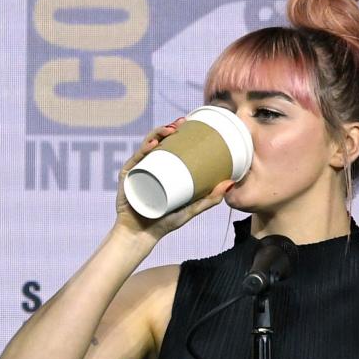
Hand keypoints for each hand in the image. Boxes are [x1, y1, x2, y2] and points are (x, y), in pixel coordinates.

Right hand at [114, 120, 233, 241]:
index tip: (188, 123)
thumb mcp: (191, 210)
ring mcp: (137, 170)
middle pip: (158, 142)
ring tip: (170, 130)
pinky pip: (135, 160)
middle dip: (169, 128)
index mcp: (161, 169)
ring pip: (147, 147)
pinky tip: (153, 145)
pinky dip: (144, 150)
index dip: (177, 131)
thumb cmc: (165, 224)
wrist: (141, 236)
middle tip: (182, 123)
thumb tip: (230, 183)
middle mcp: (148, 166)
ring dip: (158, 134)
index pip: (168, 145)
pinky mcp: (127, 177)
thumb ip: (209, 199)